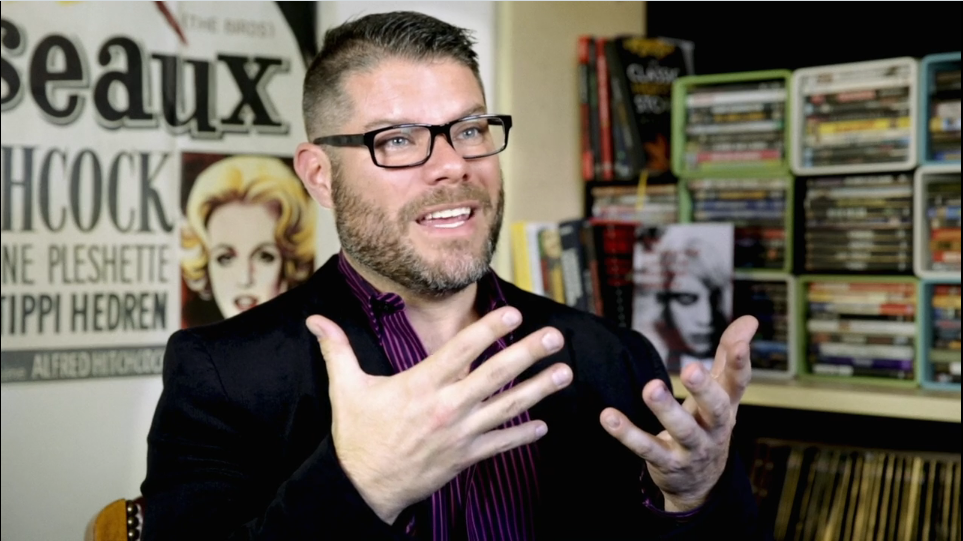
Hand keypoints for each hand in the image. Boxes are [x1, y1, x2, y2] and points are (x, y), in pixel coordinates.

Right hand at [305, 307, 572, 523]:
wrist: (361, 487)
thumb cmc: (357, 436)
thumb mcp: (346, 390)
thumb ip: (336, 350)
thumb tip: (313, 319)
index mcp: (421, 384)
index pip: (461, 349)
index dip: (489, 329)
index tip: (514, 312)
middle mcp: (446, 406)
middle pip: (495, 375)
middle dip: (528, 353)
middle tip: (555, 337)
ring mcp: (460, 434)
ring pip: (507, 407)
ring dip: (539, 389)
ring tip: (565, 372)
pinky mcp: (465, 457)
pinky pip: (501, 444)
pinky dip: (523, 435)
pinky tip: (544, 423)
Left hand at [600, 315, 757, 511]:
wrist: (700, 484)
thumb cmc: (709, 425)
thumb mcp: (722, 395)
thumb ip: (728, 358)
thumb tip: (749, 319)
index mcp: (727, 406)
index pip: (738, 384)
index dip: (741, 365)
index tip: (741, 345)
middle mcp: (714, 428)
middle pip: (715, 409)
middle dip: (704, 389)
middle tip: (690, 368)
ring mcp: (691, 449)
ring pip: (682, 431)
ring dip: (666, 410)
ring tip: (651, 388)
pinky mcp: (666, 463)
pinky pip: (646, 448)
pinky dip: (627, 433)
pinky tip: (608, 416)